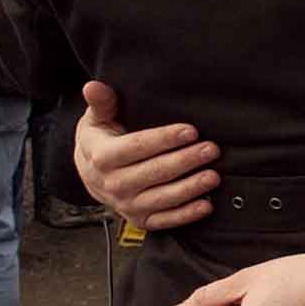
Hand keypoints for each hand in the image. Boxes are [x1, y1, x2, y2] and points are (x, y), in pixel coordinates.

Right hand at [75, 81, 219, 229]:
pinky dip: (185, 215)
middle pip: (154, 172)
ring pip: (162, 198)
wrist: (91, 174)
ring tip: (213, 176)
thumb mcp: (97, 119)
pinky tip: (207, 205)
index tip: (191, 130)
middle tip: (211, 149)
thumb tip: (93, 85)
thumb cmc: (101, 140)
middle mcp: (112, 184)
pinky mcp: (139, 220)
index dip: (164, 139)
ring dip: (190, 188)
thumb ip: (102, 103)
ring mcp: (126, 205)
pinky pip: (164, 220)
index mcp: (102, 157)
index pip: (137, 147)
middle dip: (185, 160)